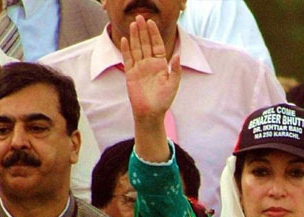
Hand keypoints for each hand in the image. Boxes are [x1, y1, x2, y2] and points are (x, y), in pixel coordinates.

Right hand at [120, 15, 179, 162]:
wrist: (151, 112)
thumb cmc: (163, 100)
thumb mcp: (173, 84)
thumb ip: (175, 70)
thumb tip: (178, 55)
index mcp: (160, 65)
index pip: (157, 45)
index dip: (154, 34)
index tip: (151, 22)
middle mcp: (149, 64)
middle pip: (145, 43)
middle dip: (143, 31)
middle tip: (140, 17)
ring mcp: (139, 68)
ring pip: (136, 48)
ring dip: (134, 36)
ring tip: (133, 24)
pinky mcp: (130, 74)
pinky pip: (128, 59)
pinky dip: (126, 49)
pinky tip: (125, 40)